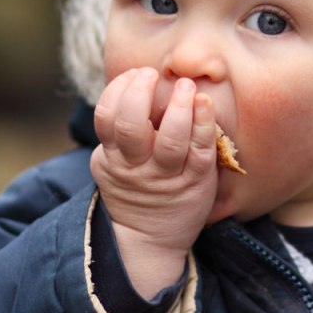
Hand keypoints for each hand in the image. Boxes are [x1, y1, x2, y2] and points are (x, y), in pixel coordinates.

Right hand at [90, 67, 217, 297]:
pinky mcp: (195, 182)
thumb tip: (131, 87)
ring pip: (171, 140)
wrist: (148, 239)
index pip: (106, 117)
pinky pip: (200, 151)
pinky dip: (204, 123)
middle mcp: (136, 166)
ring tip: (185, 86)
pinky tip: (205, 104)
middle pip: (131, 126)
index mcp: (113, 157)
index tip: (133, 74)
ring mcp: (167, 176)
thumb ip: (118, 132)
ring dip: (179, 107)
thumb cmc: (133, 188)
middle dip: (140, 93)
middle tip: (150, 73)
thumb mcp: (112, 161)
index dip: (118, 90)